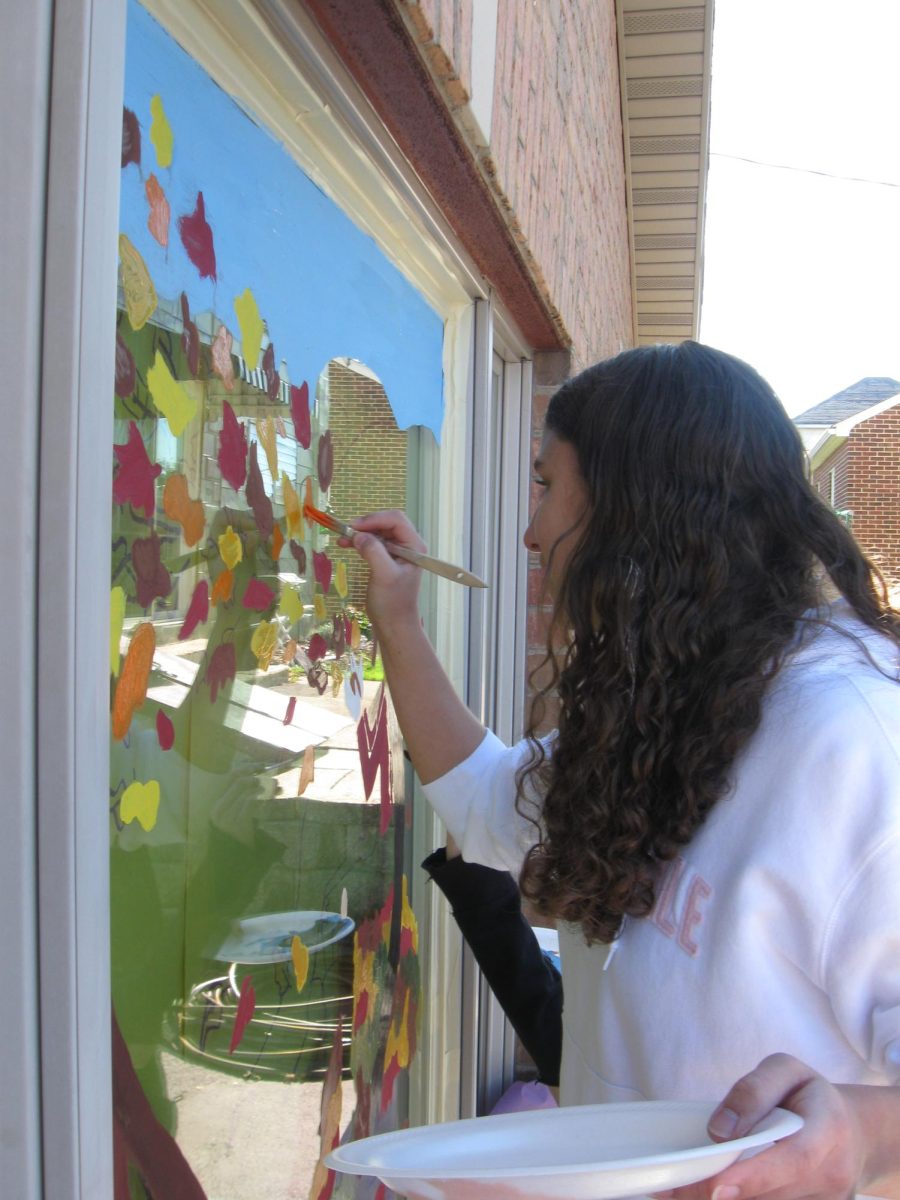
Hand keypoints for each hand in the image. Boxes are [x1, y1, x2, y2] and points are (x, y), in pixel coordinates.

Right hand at [345, 510, 425, 636]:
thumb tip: (358, 535)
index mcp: (414, 546)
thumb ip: (373, 552)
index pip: (396, 520)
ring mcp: (397, 552)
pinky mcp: (386, 559)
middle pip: (386, 523)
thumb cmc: (392, 602)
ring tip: (341, 539)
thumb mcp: (384, 575)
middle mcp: (408, 545)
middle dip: (366, 525)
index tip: (353, 527)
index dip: (374, 519)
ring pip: (377, 532)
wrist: (393, 624)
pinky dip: (359, 542)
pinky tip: (345, 544)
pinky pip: (373, 543)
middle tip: (346, 531)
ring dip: (360, 533)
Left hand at [659, 1054, 882, 1199]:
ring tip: (676, 1191)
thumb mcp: (785, 1070)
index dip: (755, 1176)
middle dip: (720, 1194)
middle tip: (670, 1190)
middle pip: (774, 1193)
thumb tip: (717, 1129)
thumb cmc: (809, 1095)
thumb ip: (753, 1091)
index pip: (794, 1159)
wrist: (854, 1132)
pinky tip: (706, 1192)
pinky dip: (738, 1199)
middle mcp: (832, 1174)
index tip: (716, 1187)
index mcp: (828, 1129)